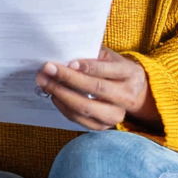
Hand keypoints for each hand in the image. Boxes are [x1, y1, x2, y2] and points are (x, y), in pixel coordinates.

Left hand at [35, 47, 161, 132]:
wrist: (133, 92)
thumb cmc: (114, 68)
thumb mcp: (109, 56)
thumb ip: (92, 53)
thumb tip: (65, 50)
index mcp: (129, 73)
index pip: (107, 70)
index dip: (87, 66)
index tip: (69, 62)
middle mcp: (126, 96)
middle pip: (96, 88)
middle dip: (68, 78)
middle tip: (47, 69)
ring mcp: (116, 114)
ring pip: (86, 107)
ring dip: (61, 94)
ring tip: (45, 82)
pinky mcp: (104, 126)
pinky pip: (81, 120)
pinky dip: (64, 107)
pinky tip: (53, 95)